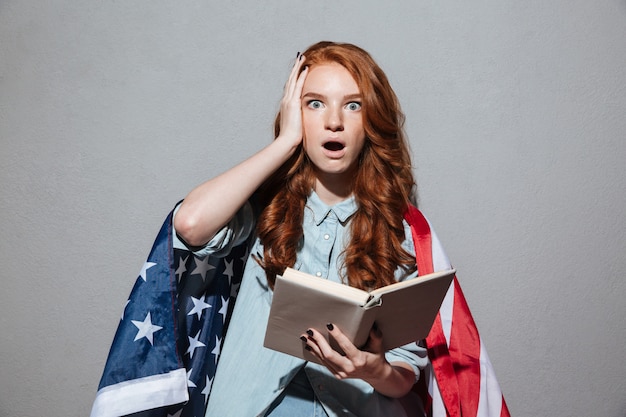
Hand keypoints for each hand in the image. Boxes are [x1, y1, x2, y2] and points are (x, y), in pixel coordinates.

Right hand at [276, 54, 308, 146]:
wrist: (287, 142)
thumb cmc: (292, 138)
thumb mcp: (296, 126)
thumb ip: (299, 121)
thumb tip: (303, 122)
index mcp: (287, 106)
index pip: (291, 88)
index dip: (294, 78)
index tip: (298, 70)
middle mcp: (286, 101)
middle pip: (290, 80)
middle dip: (295, 68)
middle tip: (300, 57)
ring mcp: (288, 101)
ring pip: (293, 80)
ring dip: (298, 68)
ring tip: (302, 58)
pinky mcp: (293, 103)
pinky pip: (298, 86)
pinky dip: (301, 77)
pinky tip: (305, 68)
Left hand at [301, 323, 415, 396]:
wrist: (376, 375)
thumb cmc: (376, 358)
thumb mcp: (379, 347)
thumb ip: (376, 336)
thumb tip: (372, 326)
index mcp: (359, 360)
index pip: (346, 346)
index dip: (337, 335)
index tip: (329, 325)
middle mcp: (349, 368)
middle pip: (329, 355)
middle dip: (318, 342)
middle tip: (311, 331)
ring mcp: (342, 373)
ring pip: (324, 359)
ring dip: (313, 347)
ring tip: (305, 336)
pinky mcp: (337, 375)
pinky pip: (324, 364)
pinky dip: (316, 354)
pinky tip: (310, 346)